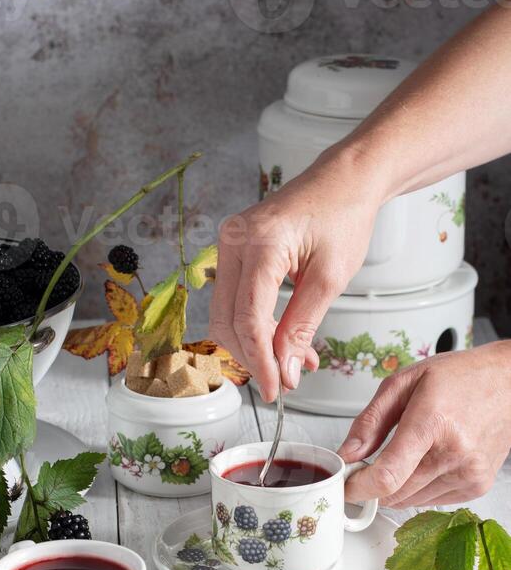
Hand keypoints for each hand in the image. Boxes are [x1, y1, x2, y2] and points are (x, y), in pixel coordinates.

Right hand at [208, 147, 382, 402]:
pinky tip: (282, 340)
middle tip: (283, 380)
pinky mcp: (234, 252)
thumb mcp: (330, 279)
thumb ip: (302, 327)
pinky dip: (255, 326)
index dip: (261, 360)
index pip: (249, 317)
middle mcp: (234, 241)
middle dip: (253, 357)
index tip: (276, 389)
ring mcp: (229, 245)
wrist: (344, 180)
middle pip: (227, 320)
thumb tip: (286, 371)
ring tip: (290, 362)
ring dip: (253, 346)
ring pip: (225, 315)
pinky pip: (234, 300)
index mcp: (261, 242)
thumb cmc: (343, 216)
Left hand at [339, 342, 510, 507]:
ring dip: (397, 486)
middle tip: (368, 463)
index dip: (358, 488)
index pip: (387, 477)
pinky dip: (419, 487)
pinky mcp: (476, 486)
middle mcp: (454, 453)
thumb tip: (348, 454)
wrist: (509, 382)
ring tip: (406, 452)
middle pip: (394, 494)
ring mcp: (468, 473)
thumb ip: (369, 421)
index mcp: (432, 423)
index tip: (345, 485)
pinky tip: (428, 459)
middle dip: (372, 485)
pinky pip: (431, 500)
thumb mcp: (404, 382)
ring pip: (410, 501)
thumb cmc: (461, 377)